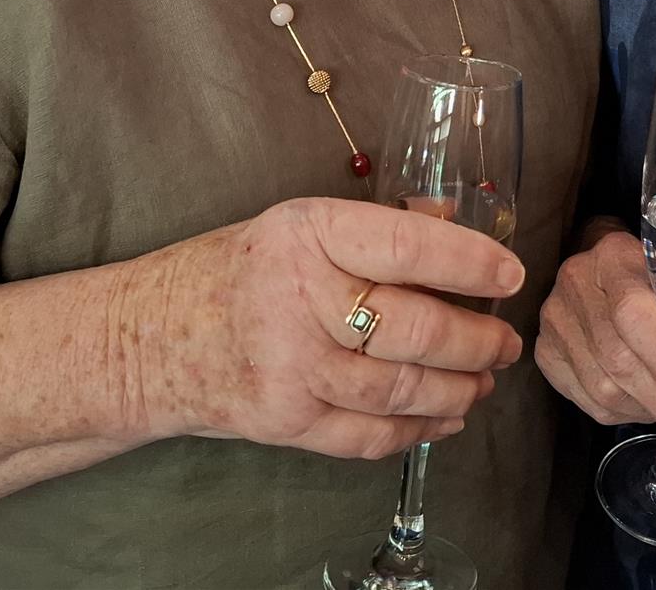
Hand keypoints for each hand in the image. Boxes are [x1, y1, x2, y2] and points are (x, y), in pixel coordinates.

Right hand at [125, 196, 525, 459]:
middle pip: (414, 329)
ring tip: (483, 381)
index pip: (407, 246)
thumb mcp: (296, 226)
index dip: (468, 263)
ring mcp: (291, 367)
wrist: (146, 336)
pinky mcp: (283, 420)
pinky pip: (368, 435)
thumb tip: (455, 220)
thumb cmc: (233, 271)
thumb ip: (374, 228)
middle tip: (505, 342)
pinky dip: (416, 431)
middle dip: (477, 341)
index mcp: (307, 234)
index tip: (509, 276)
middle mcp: (300, 298)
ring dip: (457, 390)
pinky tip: (442, 419)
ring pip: (401, 388)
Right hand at [535, 229, 655, 435]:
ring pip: (603, 388)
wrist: (600, 269)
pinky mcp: (545, 354)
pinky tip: (648, 409)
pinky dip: (626, 414)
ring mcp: (554, 321)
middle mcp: (575, 285)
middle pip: (619, 360)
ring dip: (650, 411)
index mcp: (613, 258)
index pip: (632, 314)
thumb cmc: (650, 276)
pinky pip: (588, 401)